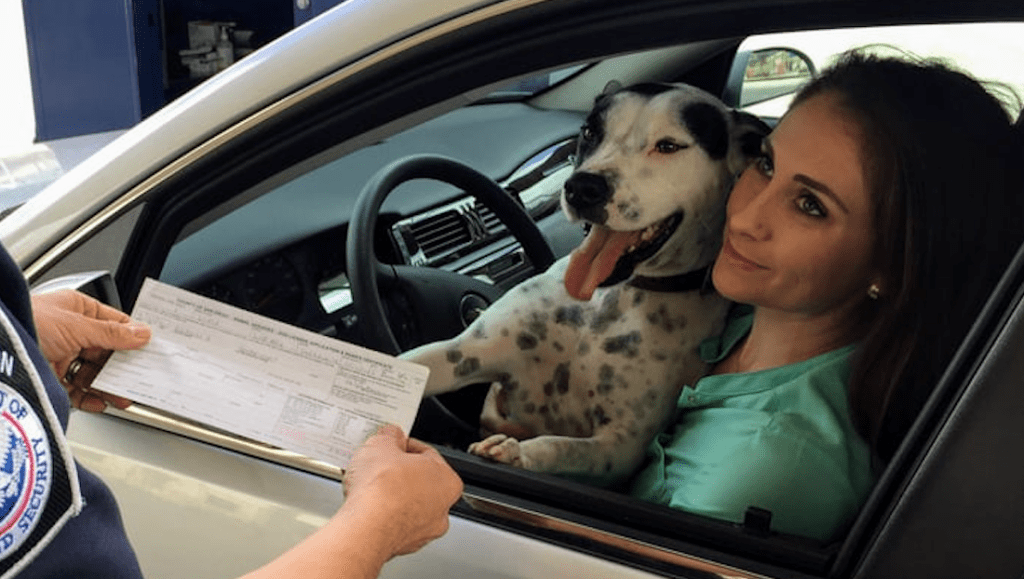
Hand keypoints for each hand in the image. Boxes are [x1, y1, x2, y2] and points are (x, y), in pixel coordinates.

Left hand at [31, 289, 150, 411]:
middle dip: (123, 367)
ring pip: (92, 373)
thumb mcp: (77, 325)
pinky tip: (100, 402)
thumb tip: (142, 333)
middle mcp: (68, 332)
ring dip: (109, 385)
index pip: (114, 323)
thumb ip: (112, 333)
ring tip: (123, 396)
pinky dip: (89, 398)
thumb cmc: (26, 322)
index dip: (133, 337)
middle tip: (140, 378)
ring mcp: (59, 355)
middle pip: (105, 352)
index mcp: (76, 310)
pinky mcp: (49, 378)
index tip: (149, 350)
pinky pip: (76, 390)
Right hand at [341, 424, 462, 559]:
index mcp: (448, 481)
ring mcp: (423, 531)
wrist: (365, 528)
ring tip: (369, 486)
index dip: (405, 446)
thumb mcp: (382, 444)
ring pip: (407, 505)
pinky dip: (382, 515)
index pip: (427, 455)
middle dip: (399, 472)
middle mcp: (442, 509)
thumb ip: (390, 436)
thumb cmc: (382, 490)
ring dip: (391, 495)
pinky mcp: (402, 545)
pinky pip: (393, 523)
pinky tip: (367, 506)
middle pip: (419, 482)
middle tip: (380, 464)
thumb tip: (391, 434)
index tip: (393, 444)